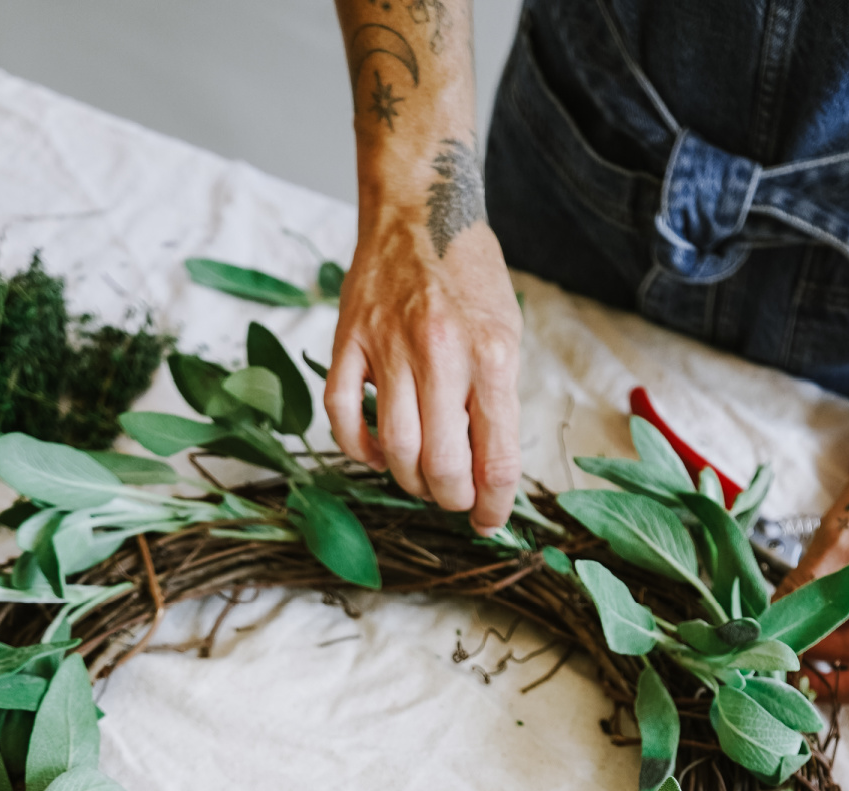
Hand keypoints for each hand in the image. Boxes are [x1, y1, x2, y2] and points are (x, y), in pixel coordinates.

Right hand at [325, 205, 522, 533]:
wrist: (419, 211)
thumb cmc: (469, 279)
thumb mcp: (505, 335)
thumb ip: (498, 403)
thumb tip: (489, 474)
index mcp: (490, 355)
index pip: (496, 457)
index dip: (494, 504)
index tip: (490, 521)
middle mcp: (439, 352)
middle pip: (442, 464)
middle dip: (452, 498)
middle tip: (455, 498)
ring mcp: (387, 347)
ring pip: (395, 449)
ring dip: (410, 481)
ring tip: (422, 477)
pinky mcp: (348, 341)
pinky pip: (342, 416)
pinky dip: (359, 449)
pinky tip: (378, 453)